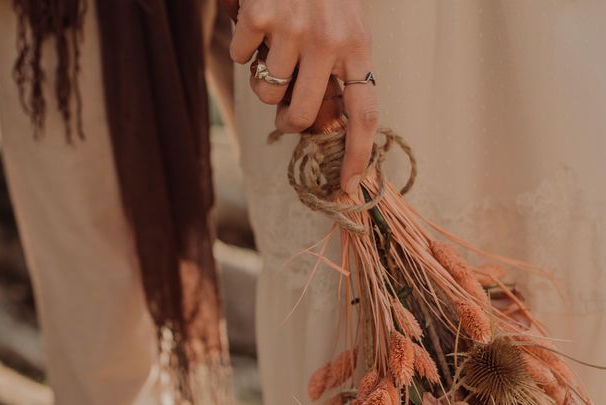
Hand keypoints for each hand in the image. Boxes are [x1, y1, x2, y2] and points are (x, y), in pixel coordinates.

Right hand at [229, 0, 377, 194]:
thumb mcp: (344, 23)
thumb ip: (339, 67)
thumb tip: (318, 123)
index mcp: (358, 45)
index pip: (366, 113)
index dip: (359, 155)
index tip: (351, 187)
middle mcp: (329, 39)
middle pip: (302, 115)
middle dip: (286, 122)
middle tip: (282, 112)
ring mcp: (293, 27)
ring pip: (266, 92)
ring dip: (261, 80)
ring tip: (270, 49)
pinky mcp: (259, 15)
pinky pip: (240, 58)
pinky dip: (241, 46)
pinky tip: (255, 23)